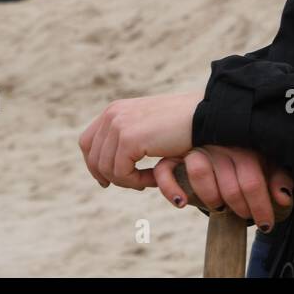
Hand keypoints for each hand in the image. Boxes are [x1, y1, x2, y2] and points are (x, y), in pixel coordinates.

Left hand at [78, 90, 203, 189]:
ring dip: (128, 181)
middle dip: (114, 177)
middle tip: (138, 183)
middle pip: (94, 159)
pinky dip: (136, 182)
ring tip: (150, 180)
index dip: (94, 165)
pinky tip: (153, 179)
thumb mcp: (149, 128)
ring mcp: (119, 125)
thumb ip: (128, 139)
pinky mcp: (129, 139)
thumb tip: (108, 168)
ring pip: (107, 170)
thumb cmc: (184, 125)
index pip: (87, 143)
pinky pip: (121, 174)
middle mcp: (112, 114)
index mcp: (115, 110)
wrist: (206, 116)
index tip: (109, 181)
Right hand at [154, 145, 293, 232]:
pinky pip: (165, 170)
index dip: (261, 207)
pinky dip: (170, 188)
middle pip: (229, 183)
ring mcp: (195, 147)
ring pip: (199, 171)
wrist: (219, 134)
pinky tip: (181, 204)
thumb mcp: (267, 164)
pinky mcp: (172, 155)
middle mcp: (220, 143)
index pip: (253, 180)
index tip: (267, 225)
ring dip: (210, 197)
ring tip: (218, 208)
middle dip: (239, 207)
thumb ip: (278, 178)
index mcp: (245, 144)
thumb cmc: (247, 158)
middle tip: (244, 217)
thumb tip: (284, 197)